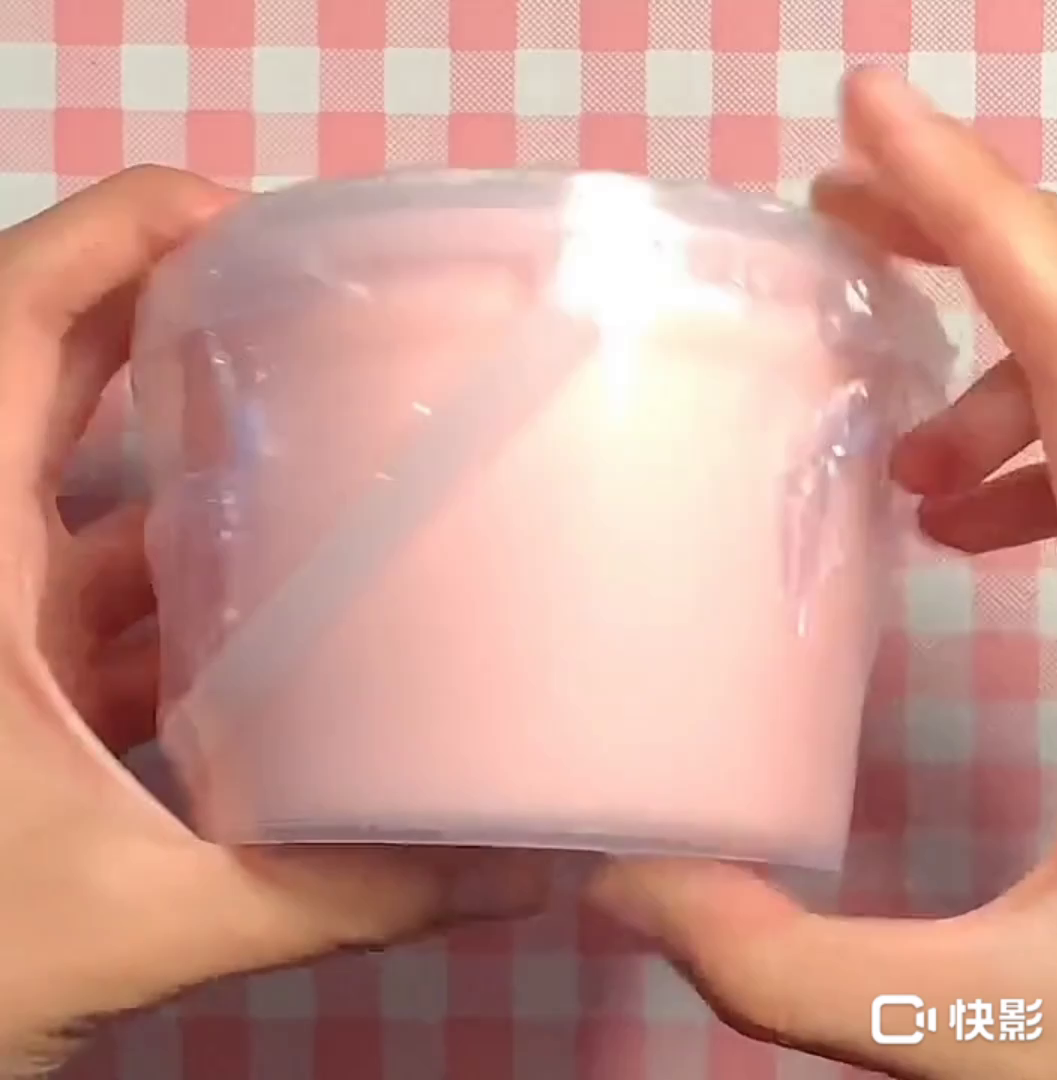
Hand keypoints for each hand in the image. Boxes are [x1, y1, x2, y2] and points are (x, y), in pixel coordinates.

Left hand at [0, 166, 547, 1075]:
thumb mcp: (139, 916)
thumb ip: (329, 892)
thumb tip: (512, 871)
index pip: (9, 324)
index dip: (113, 235)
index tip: (245, 220)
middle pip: (53, 376)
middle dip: (176, 326)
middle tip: (318, 317)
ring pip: (88, 503)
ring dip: (190, 473)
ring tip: (320, 451)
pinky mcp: (6, 680)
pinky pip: (92, 595)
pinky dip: (173, 584)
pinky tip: (263, 612)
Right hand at [589, 69, 1056, 1079]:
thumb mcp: (992, 1017)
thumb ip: (792, 966)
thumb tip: (626, 884)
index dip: (968, 202)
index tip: (866, 112)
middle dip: (965, 245)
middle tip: (836, 235)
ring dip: (1002, 370)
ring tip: (903, 459)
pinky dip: (1042, 441)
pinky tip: (975, 520)